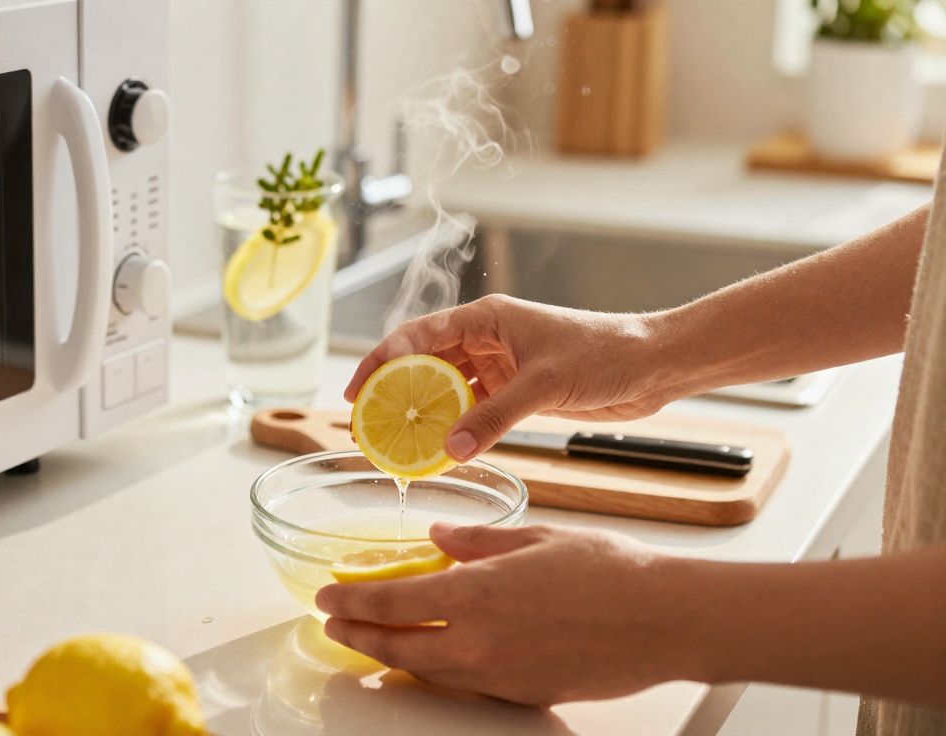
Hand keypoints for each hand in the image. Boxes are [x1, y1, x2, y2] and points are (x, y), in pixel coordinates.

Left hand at [314, 523, 703, 704]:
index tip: (328, 595)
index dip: (351, 600)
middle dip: (356, 633)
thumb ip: (478, 540)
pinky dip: (434, 670)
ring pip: (424, 672)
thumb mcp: (535, 539)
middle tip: (333, 622)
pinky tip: (429, 658)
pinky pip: (462, 685)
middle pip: (395, 647)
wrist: (665, 621)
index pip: (390, 603)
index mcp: (474, 596)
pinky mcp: (522, 695)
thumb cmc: (611, 573)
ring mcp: (498, 676)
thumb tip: (441, 538)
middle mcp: (477, 643)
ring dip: (390, 656)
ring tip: (370, 640)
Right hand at [345, 295, 669, 460]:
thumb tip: (450, 450)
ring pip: (449, 390)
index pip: (418, 334)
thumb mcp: (544, 385)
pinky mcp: (518, 393)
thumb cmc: (605, 352)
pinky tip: (442, 452)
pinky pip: (475, 411)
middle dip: (396, 392)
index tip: (358, 391)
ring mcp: (502, 367)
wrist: (654, 365)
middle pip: (426, 363)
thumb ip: (495, 418)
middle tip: (369, 425)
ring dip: (426, 415)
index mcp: (487, 318)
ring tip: (398, 444)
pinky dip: (458, 430)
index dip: (382, 360)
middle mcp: (488, 339)